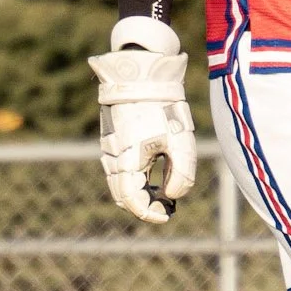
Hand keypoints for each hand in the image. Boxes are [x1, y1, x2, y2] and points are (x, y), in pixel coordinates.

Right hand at [88, 17, 196, 223]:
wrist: (142, 76)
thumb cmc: (163, 109)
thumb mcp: (181, 142)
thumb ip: (181, 175)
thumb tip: (171, 197)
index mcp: (127, 161)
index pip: (132, 201)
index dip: (149, 214)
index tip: (167, 215)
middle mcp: (113, 158)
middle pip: (123, 195)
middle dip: (145, 205)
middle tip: (169, 206)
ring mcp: (109, 149)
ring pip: (120, 183)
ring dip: (140, 193)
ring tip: (165, 192)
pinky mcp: (112, 140)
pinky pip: (119, 169)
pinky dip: (134, 179)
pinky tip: (154, 174)